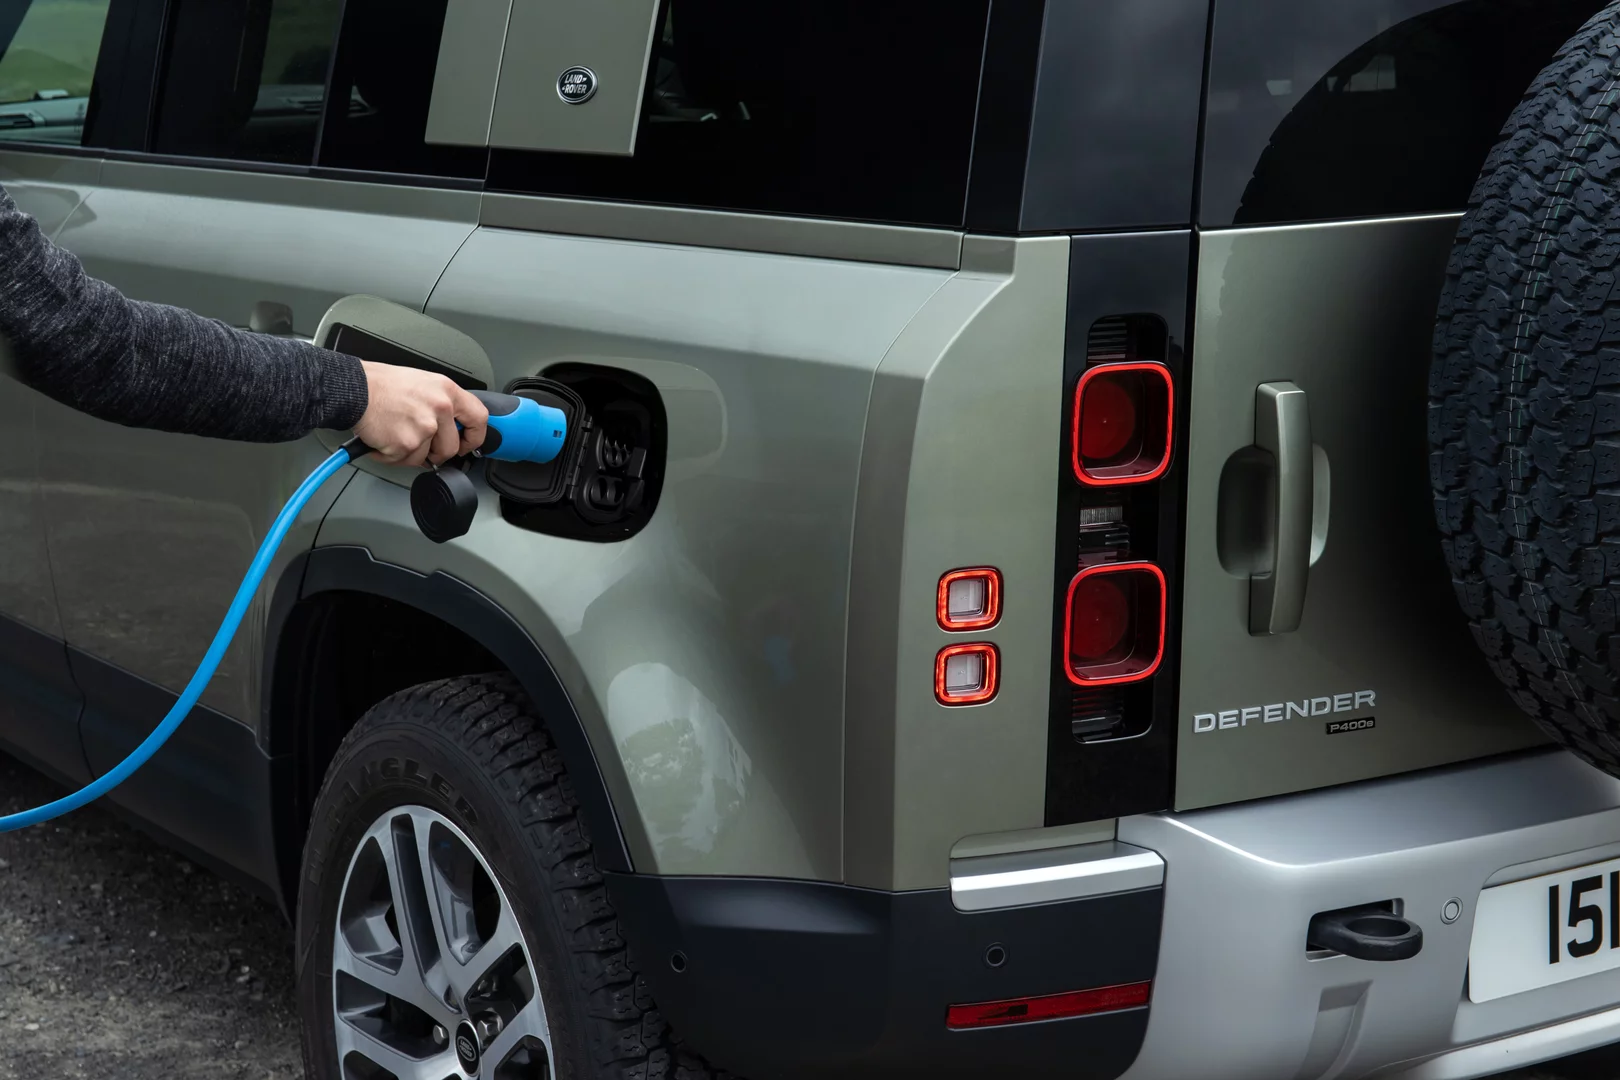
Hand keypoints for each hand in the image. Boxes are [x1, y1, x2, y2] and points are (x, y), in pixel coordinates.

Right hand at [354, 361, 487, 466]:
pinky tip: (384, 438)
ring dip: (409, 452)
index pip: (479, 418)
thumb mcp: (423, 383)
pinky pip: (404, 461)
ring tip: (394, 433)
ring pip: (425, 457)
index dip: (474, 436)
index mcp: (447, 391)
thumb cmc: (381, 384)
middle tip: (418, 443)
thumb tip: (450, 427)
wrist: (354, 388)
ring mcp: (424, 427)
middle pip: (451, 447)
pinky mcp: (406, 444)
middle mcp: (440, 408)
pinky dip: (391, 455)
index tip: (467, 443)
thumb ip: (441, 405)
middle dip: (435, 452)